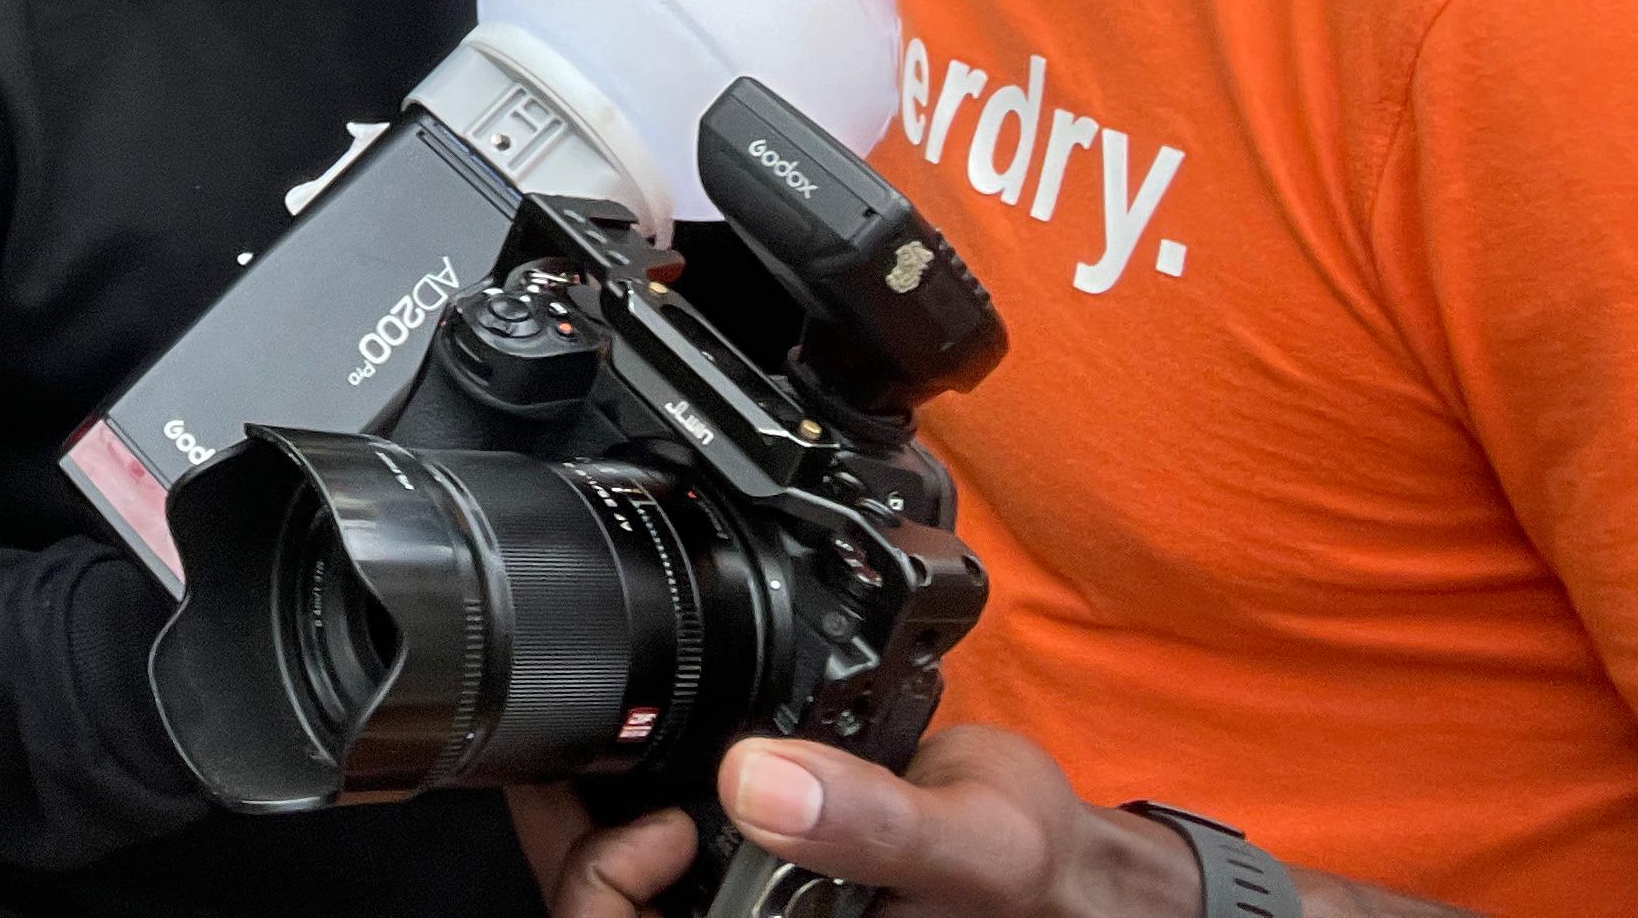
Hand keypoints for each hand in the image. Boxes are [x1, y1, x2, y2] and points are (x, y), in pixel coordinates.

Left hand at [542, 732, 1204, 917]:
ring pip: (618, 885)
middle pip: (602, 909)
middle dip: (577, 831)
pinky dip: (633, 798)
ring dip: (595, 811)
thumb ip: (876, 821)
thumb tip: (760, 781)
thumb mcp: (976, 841)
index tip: (665, 819)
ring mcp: (744, 910)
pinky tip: (653, 745)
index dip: (606, 885)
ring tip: (624, 736)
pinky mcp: (747, 878)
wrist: (1060, 866)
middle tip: (606, 747)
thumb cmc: (1030, 874)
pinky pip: (658, 856)